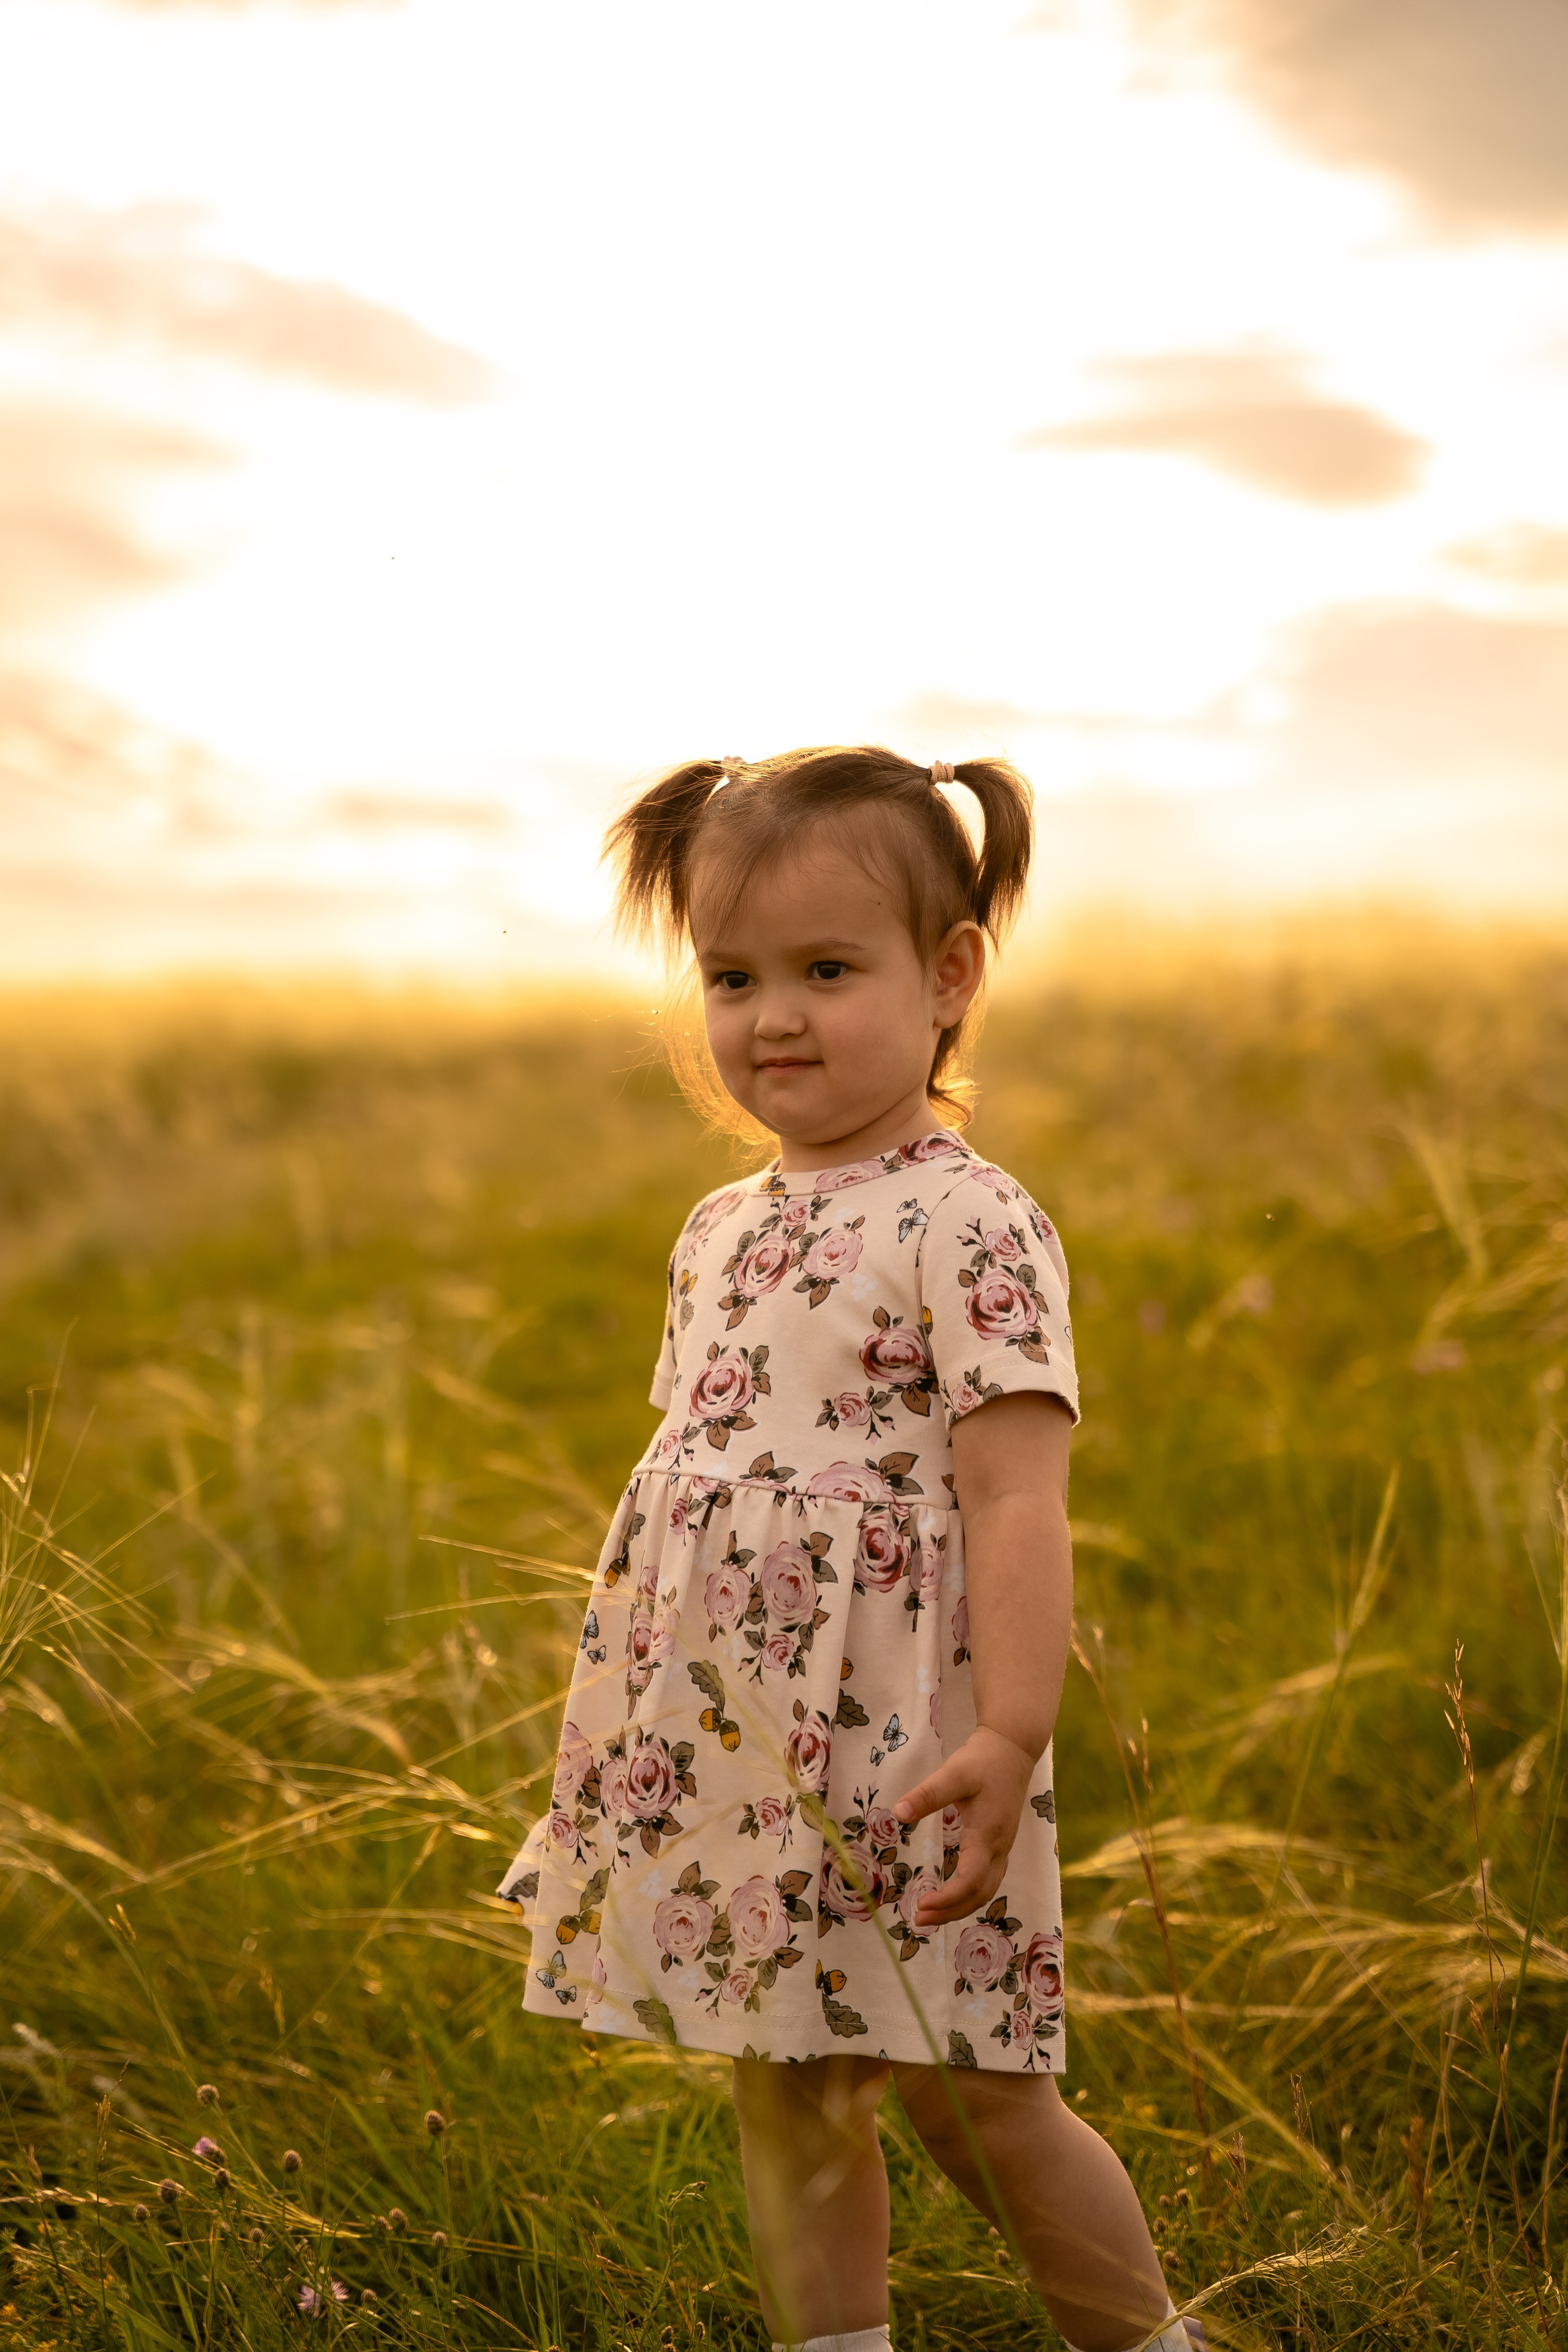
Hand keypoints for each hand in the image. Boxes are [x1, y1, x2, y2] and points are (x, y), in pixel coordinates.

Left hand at [894, 1726, 1035, 1928]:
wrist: (1012, 1749)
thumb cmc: (982, 1761)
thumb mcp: (953, 1774)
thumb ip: (927, 1795)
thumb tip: (898, 1813)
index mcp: (987, 1836)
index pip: (970, 1881)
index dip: (947, 1899)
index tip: (921, 1906)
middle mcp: (999, 1848)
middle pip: (979, 1894)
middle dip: (951, 1912)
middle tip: (919, 1920)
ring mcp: (1003, 1847)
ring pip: (986, 1890)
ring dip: (960, 1906)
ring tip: (931, 1914)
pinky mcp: (1001, 1843)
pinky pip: (988, 1879)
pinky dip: (970, 1894)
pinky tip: (952, 1894)